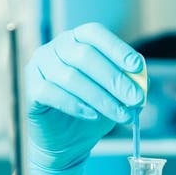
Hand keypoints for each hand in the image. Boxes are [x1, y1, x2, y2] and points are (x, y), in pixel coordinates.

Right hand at [25, 23, 144, 174]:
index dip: (117, 49)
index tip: (136, 67)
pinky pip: (52, 93)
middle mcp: (56, 48)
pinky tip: (93, 115)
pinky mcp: (31, 89)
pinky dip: (76, 105)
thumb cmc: (93, 110)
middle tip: (136, 99)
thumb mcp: (117, 97)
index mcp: (77, 40)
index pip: (95, 34)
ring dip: (101, 98)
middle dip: (114, 79)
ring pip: (70, 77)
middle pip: (85, 56)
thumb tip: (145, 80)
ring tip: (122, 116)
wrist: (67, 140)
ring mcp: (40, 66)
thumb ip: (130, 85)